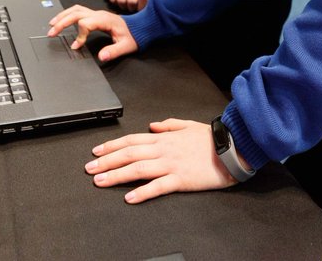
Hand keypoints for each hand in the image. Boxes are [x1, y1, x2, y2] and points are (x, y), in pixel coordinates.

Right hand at [47, 4, 138, 62]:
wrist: (139, 28)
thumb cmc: (132, 36)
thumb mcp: (125, 46)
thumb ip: (113, 51)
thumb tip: (101, 56)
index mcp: (104, 20)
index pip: (85, 23)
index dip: (79, 35)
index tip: (76, 46)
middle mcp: (98, 14)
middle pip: (75, 13)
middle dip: (62, 22)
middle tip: (51, 32)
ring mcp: (96, 13)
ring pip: (75, 10)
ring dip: (62, 16)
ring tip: (52, 24)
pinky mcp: (94, 15)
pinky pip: (78, 10)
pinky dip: (67, 14)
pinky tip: (62, 20)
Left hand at [85, 119, 236, 202]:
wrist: (232, 148)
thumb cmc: (212, 138)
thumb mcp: (188, 125)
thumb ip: (168, 124)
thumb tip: (152, 125)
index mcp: (164, 138)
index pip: (132, 140)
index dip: (112, 145)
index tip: (96, 151)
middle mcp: (163, 149)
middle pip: (128, 154)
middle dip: (106, 161)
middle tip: (89, 168)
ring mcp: (171, 164)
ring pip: (137, 169)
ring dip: (116, 175)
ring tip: (100, 181)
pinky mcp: (181, 179)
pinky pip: (158, 186)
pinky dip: (142, 192)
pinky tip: (129, 197)